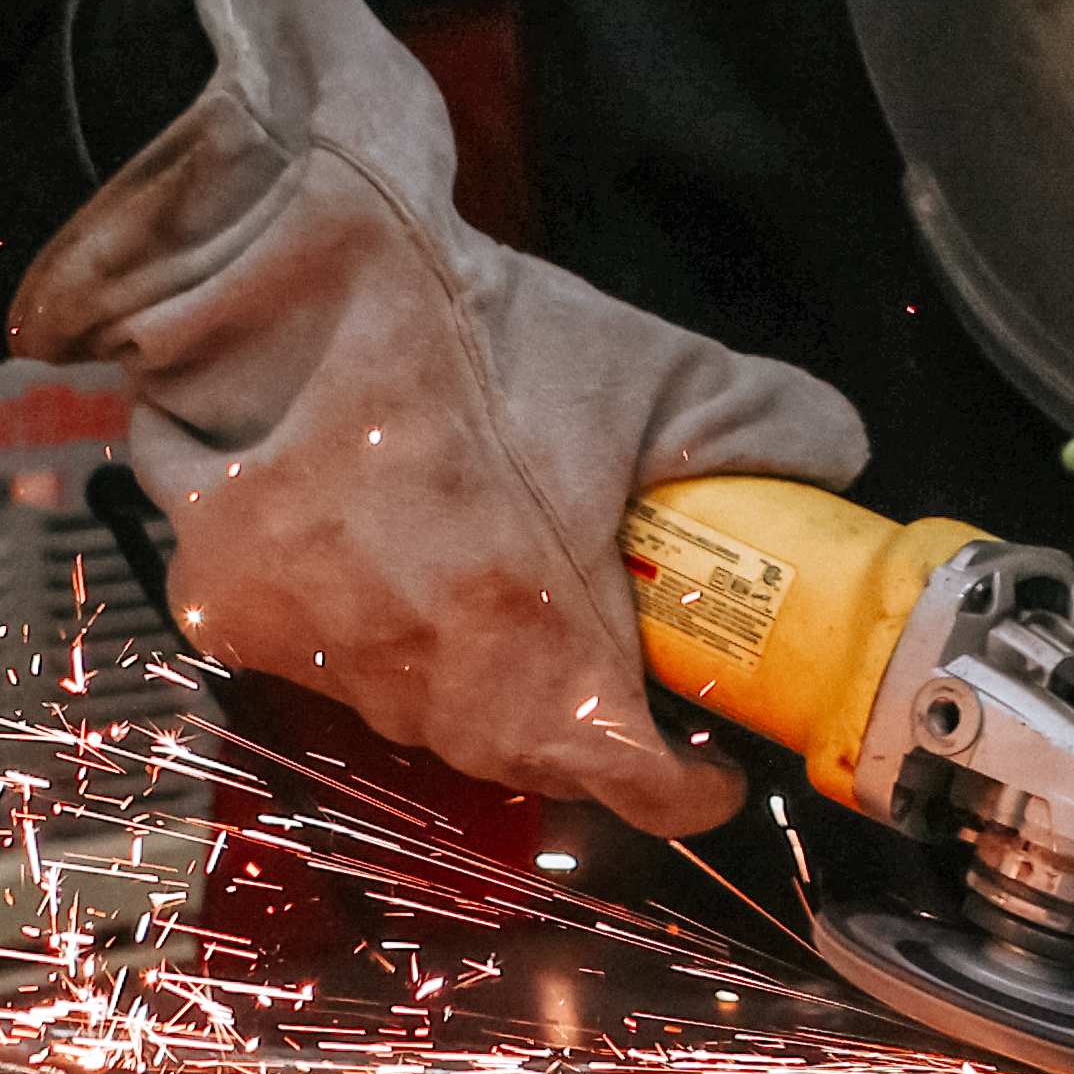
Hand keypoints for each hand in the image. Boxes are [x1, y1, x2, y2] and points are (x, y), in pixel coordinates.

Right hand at [10, 0, 863, 832]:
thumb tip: (835, 462)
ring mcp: (325, 663)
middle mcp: (430, 685)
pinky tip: (388, 552)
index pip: (635, 785)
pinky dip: (370, 629)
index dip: (686, 787)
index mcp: (544, 648)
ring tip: (500, 590)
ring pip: (425, 713)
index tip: (710, 769)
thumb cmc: (480, 338)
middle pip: (527, 758)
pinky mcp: (239, 622)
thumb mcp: (656, 368)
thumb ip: (765, 426)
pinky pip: (329, 659)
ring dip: (475, 679)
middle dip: (583, 728)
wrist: (290, 285)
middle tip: (613, 665)